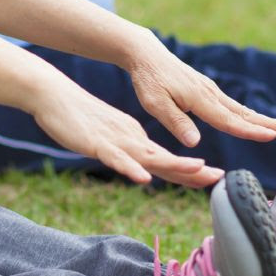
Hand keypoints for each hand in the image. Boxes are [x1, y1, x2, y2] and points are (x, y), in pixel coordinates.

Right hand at [30, 83, 226, 187]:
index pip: (168, 160)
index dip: (192, 171)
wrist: (55, 96)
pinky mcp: (97, 144)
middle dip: (193, 171)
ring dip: (174, 165)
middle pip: (166, 160)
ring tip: (197, 170)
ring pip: (148, 157)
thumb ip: (130, 151)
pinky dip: (132, 169)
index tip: (216, 179)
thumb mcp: (111, 138)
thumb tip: (147, 167)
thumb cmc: (81, 120)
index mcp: (136, 140)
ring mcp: (116, 142)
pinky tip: (144, 178)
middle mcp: (132, 141)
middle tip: (220, 178)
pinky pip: (116, 159)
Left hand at [125, 36, 275, 148]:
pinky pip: (232, 105)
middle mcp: (210, 93)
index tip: (271, 136)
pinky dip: (248, 114)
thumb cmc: (148, 81)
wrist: (147, 55)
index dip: (250, 131)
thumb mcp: (155, 104)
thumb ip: (175, 122)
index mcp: (198, 99)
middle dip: (268, 123)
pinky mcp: (208, 89)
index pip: (228, 120)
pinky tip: (255, 121)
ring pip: (241, 109)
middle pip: (243, 113)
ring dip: (263, 119)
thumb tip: (195, 142)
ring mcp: (211, 90)